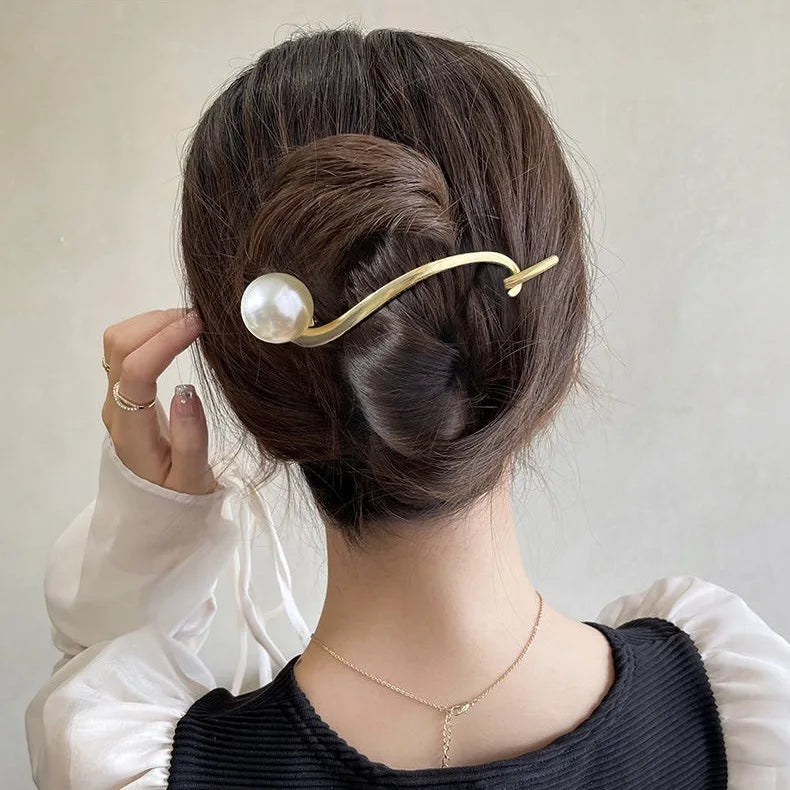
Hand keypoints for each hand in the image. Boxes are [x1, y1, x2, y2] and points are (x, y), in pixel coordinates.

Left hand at [101, 308, 216, 494]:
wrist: (153, 513)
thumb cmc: (177, 499)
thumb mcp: (191, 481)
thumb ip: (190, 440)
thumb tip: (187, 391)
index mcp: (131, 432)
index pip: (136, 371)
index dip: (165, 341)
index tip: (199, 325)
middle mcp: (115, 408)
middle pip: (118, 346)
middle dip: (157, 322)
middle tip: (200, 320)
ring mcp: (115, 399)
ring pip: (116, 342)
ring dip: (151, 322)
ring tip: (191, 324)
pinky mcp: (122, 393)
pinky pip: (124, 350)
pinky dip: (149, 331)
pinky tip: (176, 335)